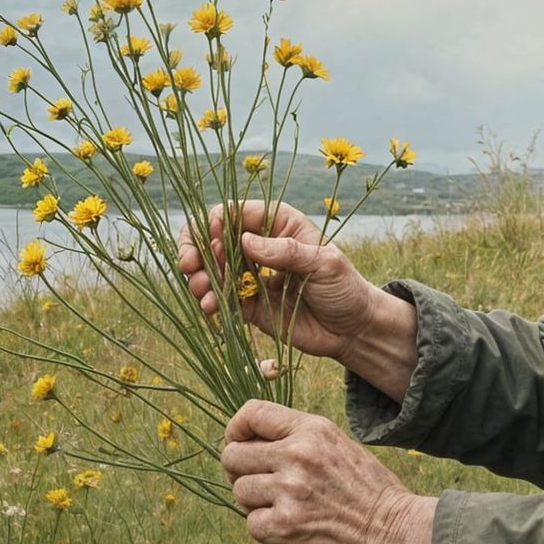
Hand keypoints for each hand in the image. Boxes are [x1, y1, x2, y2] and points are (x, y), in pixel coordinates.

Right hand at [177, 200, 371, 363]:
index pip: (235, 213)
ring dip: (200, 277)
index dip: (216, 223)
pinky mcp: (249, 305)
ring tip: (202, 290)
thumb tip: (245, 241)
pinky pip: (221, 299)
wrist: (353, 329)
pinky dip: (210, 301)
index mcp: (278, 224)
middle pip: (214, 239)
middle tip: (190, 266)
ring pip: (212, 270)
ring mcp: (252, 277)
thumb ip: (286, 252)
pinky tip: (210, 308)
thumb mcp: (324, 263)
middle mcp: (260, 246)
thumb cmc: (346, 288)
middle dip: (197, 250)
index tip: (213, 242)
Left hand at [221, 398, 434, 543]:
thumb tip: (253, 443)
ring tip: (285, 508)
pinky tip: (292, 528)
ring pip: (239, 490)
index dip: (236, 429)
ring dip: (255, 503)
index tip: (239, 443)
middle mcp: (297, 455)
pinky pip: (251, 523)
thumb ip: (301, 440)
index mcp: (313, 430)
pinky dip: (266, 529)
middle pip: (233, 454)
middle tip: (262, 485)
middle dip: (240, 471)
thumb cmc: (372, 493)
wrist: (397, 535)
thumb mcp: (341, 448)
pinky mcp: (283, 526)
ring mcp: (288, 491)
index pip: (252, 413)